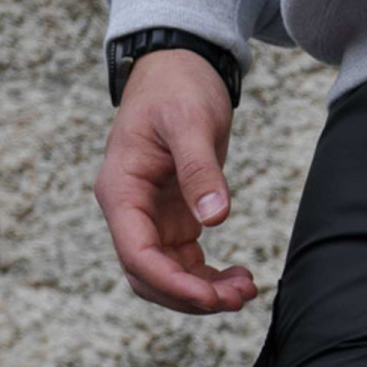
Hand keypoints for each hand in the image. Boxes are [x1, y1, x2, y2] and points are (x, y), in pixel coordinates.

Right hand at [94, 48, 257, 314]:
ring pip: (167, 275)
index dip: (172, 283)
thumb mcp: (190, 121)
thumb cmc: (177, 88)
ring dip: (203, 292)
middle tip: (239, 298)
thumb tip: (214, 218)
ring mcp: (150, 218)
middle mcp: (129, 211)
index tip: (212, 298)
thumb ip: (199, 170)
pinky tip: (240, 279)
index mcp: (121, 190)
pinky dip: (209, 278)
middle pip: (148, 275)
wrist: (179, 68)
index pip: (136, 254)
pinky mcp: (173, 218)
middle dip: (190, 295)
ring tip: (246, 290)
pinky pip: (185, 263)